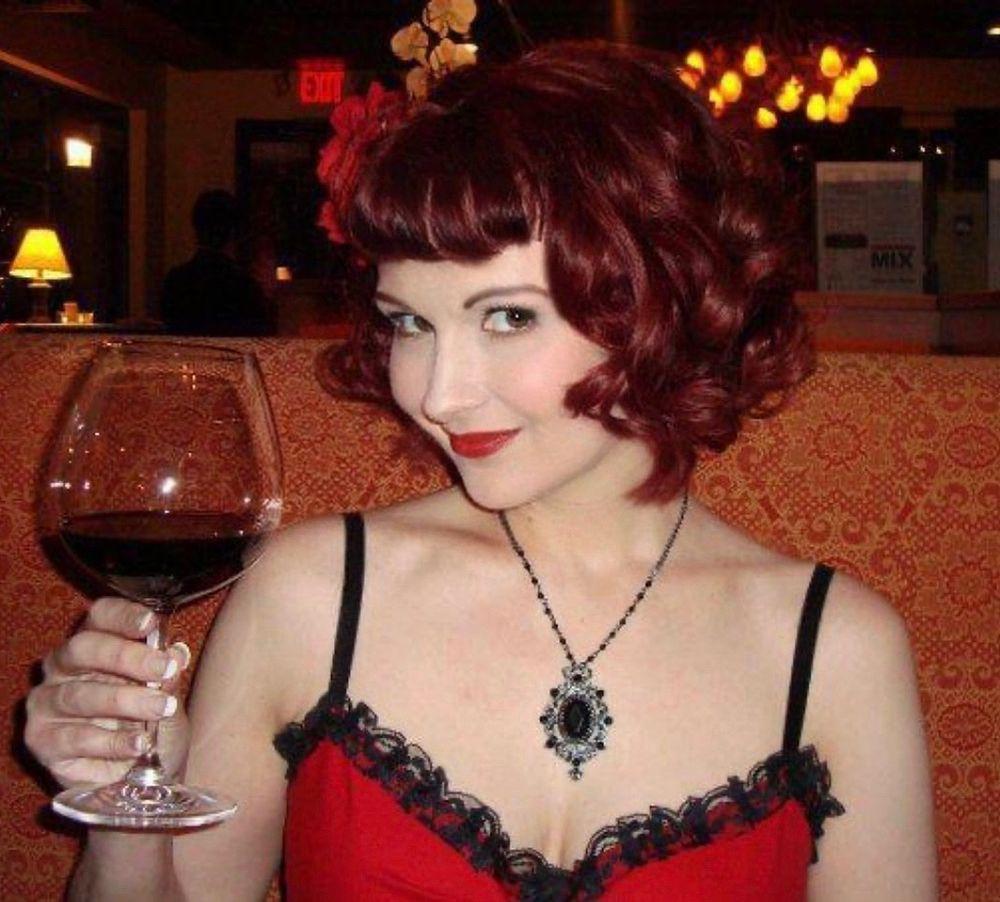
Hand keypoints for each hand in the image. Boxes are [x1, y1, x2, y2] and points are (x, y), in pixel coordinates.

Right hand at [25, 597, 190, 789]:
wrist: (134, 778)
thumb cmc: (146, 724)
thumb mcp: (165, 696)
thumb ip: (167, 674)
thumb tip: (176, 653)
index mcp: (93, 645)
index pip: (99, 617)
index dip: (122, 615)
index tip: (151, 623)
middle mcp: (61, 669)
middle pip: (84, 649)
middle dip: (127, 657)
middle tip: (165, 669)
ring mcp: (46, 705)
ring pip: (80, 695)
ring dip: (126, 701)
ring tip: (162, 708)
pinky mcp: (42, 742)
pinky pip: (76, 738)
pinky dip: (113, 741)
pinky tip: (140, 744)